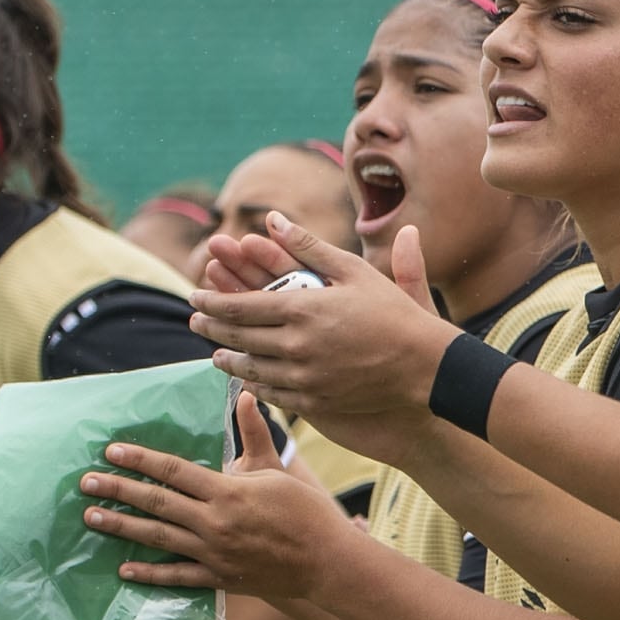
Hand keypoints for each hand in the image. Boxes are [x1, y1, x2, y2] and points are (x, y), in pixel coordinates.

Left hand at [83, 390, 340, 596]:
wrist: (326, 563)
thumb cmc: (305, 513)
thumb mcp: (277, 470)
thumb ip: (254, 434)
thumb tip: (245, 394)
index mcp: (228, 491)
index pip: (174, 470)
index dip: (140, 459)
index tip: (111, 451)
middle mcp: (214, 522)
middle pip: (156, 502)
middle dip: (117, 490)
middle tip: (86, 483)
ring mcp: (214, 553)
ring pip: (157, 537)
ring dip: (122, 527)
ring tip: (92, 518)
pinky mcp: (219, 578)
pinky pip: (177, 577)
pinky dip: (149, 574)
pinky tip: (123, 569)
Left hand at [192, 216, 454, 444]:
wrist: (424, 367)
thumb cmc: (392, 313)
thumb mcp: (353, 270)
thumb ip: (308, 245)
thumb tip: (273, 219)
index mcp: (302, 308)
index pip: (240, 305)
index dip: (213, 300)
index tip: (195, 294)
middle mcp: (296, 344)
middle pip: (238, 336)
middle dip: (211, 327)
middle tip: (195, 320)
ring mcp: (304, 376)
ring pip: (250, 368)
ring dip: (228, 359)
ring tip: (215, 353)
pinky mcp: (315, 400)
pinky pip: (272, 392)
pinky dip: (254, 384)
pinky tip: (248, 378)